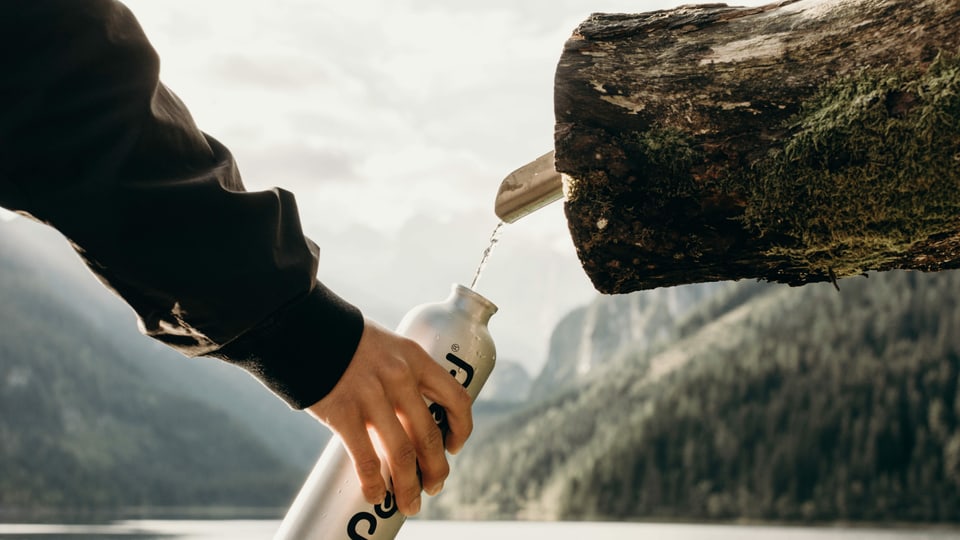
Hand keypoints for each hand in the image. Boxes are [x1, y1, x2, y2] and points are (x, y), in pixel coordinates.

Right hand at [305, 318, 472, 515]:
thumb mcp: (385, 346)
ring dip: (409, 486)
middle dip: (436, 469)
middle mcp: (399, 377)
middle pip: (429, 435)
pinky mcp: (342, 412)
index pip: (455, 397)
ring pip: (402, 453)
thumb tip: (408, 416)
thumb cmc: (344, 340)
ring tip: (410, 503)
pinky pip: (365, 458)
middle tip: (434, 486)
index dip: (461, 428)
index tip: (454, 446)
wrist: (301, 326)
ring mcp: (371, 396)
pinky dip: (373, 484)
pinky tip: (375, 496)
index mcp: (415, 358)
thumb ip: (399, 374)